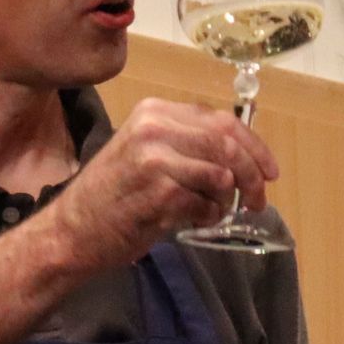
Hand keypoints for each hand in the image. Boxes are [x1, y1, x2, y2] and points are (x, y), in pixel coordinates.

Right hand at [46, 96, 277, 271]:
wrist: (73, 230)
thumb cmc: (113, 195)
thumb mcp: (145, 152)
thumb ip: (188, 144)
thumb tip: (242, 155)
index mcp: (155, 112)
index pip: (223, 122)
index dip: (255, 147)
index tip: (270, 171)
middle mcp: (155, 129)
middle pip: (229, 146)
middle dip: (253, 176)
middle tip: (257, 200)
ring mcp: (156, 160)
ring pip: (222, 176)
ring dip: (227, 201)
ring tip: (211, 211)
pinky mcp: (160, 194)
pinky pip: (207, 205)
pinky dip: (208, 217)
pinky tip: (192, 221)